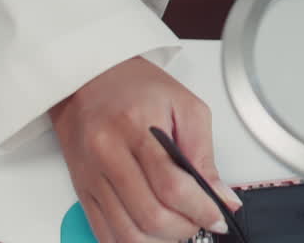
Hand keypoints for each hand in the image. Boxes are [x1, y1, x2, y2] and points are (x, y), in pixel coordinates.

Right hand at [50, 56, 242, 242]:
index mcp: (135, 127)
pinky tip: (152, 233)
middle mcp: (107, 154)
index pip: (171, 186)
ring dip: (161, 241)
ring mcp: (92, 176)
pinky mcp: (82, 191)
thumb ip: (204, 153)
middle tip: (200, 220)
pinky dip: (133, 242)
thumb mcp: (184, 106)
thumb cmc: (135, 86)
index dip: (200, 209)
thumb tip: (220, 195)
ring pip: (127, 233)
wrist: (89, 78)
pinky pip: (105, 233)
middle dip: (184, 228)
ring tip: (178, 227)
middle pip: (150, 215)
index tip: (217, 216)